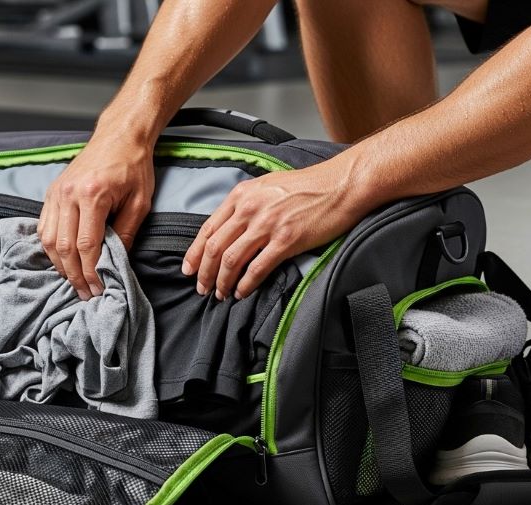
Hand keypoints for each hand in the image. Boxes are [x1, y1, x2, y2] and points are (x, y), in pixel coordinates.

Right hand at [38, 136, 154, 299]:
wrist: (119, 136)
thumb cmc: (133, 166)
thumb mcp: (140, 202)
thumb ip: (126, 233)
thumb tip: (117, 262)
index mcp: (92, 195)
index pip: (86, 245)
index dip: (90, 271)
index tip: (97, 288)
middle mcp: (68, 194)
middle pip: (63, 247)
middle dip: (73, 275)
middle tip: (84, 293)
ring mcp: (56, 192)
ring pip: (48, 239)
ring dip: (59, 265)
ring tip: (73, 281)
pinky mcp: (51, 192)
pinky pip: (44, 226)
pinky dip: (50, 247)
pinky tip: (61, 260)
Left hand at [182, 161, 369, 299]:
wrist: (340, 185)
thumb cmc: (308, 185)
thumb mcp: (267, 185)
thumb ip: (246, 203)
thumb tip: (231, 226)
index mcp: (242, 195)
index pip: (208, 228)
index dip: (195, 253)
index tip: (189, 269)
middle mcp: (250, 209)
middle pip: (215, 247)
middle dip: (205, 273)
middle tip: (202, 289)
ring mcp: (268, 225)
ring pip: (232, 260)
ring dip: (223, 282)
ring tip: (221, 294)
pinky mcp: (286, 240)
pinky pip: (257, 268)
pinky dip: (246, 284)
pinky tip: (242, 293)